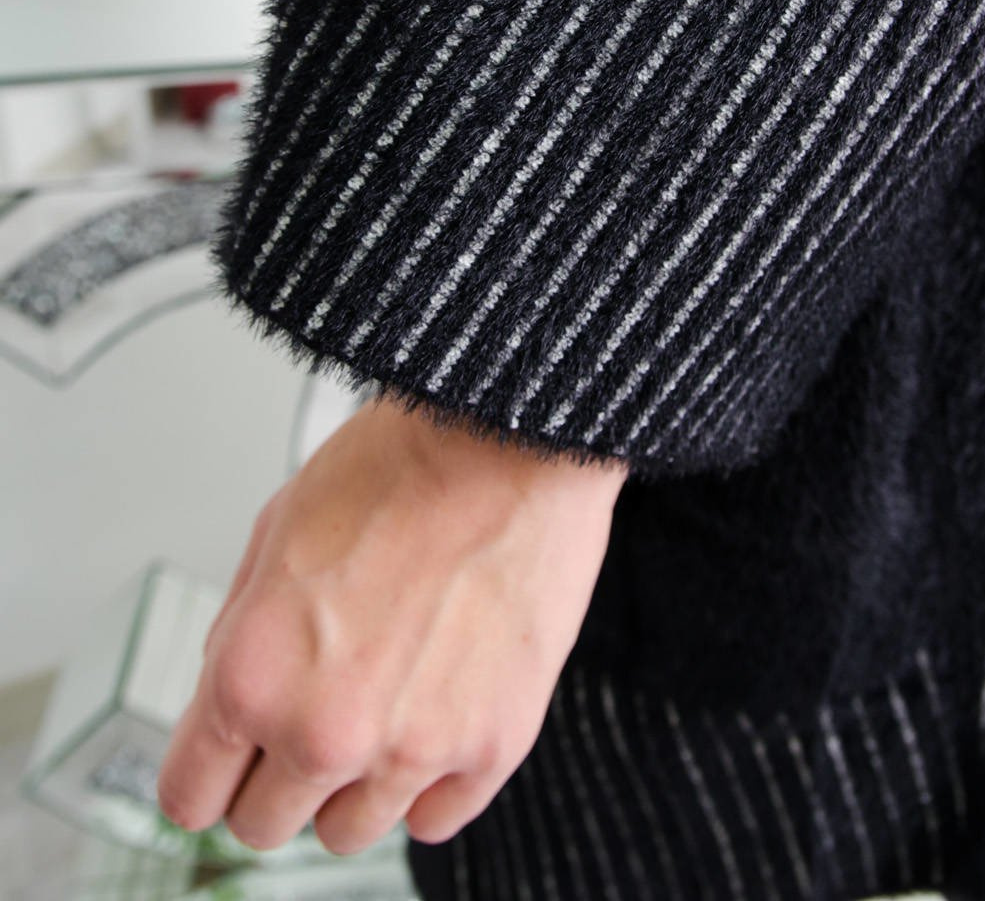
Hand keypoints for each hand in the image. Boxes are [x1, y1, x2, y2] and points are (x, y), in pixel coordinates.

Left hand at [156, 391, 627, 854]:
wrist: (507, 439)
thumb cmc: (400, 464)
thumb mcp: (275, 529)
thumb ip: (240, 629)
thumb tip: (233, 689)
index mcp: (251, 676)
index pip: (191, 799)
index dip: (206, 772)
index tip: (223, 763)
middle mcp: (324, 733)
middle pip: (265, 825)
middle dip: (273, 776)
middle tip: (306, 715)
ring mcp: (412, 752)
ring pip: (349, 831)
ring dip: (350, 781)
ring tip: (377, 702)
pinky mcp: (492, 748)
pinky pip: (436, 819)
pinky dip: (427, 780)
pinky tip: (430, 713)